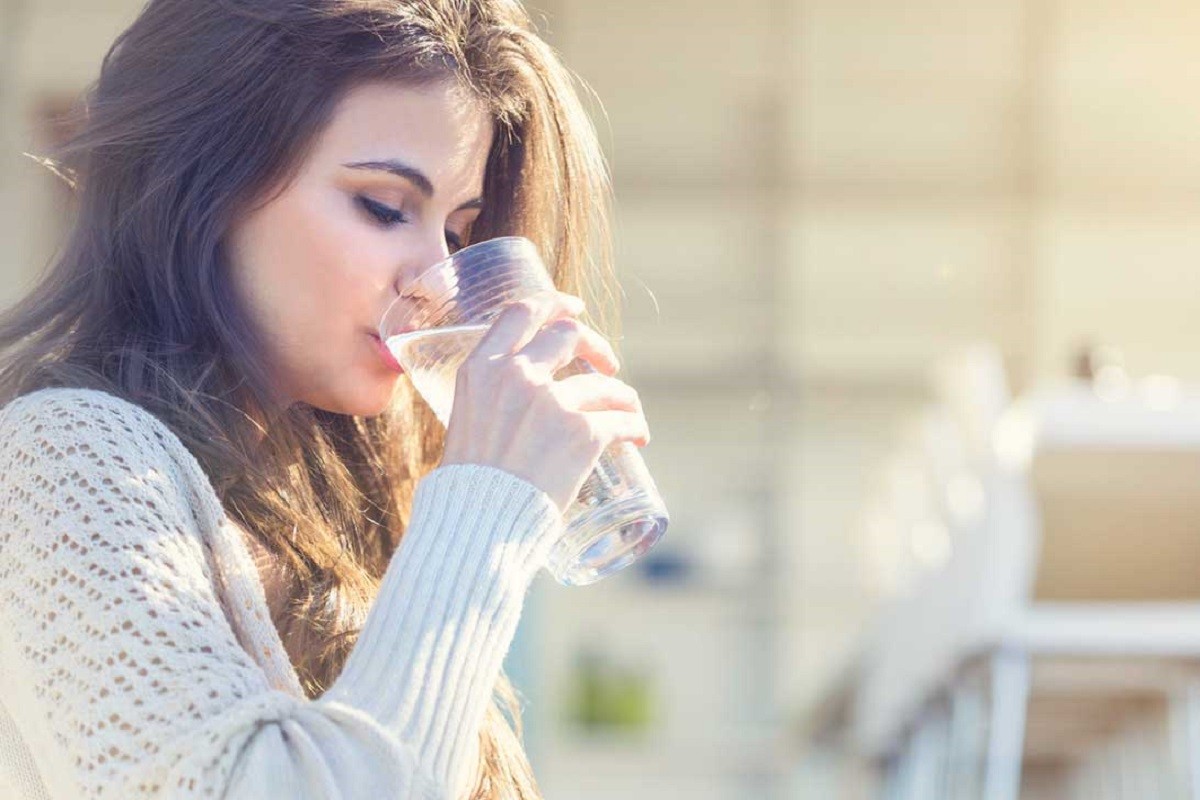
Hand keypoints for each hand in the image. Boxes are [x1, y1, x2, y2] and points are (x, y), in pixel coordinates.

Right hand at [440, 290, 649, 512]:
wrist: (479, 524)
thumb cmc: (470, 485)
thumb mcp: (467, 422)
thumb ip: (493, 398)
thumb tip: (523, 392)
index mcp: (482, 368)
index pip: (522, 312)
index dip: (555, 303)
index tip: (575, 308)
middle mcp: (517, 375)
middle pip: (570, 334)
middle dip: (596, 347)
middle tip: (607, 366)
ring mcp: (552, 402)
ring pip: (606, 384)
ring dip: (623, 397)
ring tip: (629, 414)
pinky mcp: (582, 432)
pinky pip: (623, 420)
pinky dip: (635, 427)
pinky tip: (638, 438)